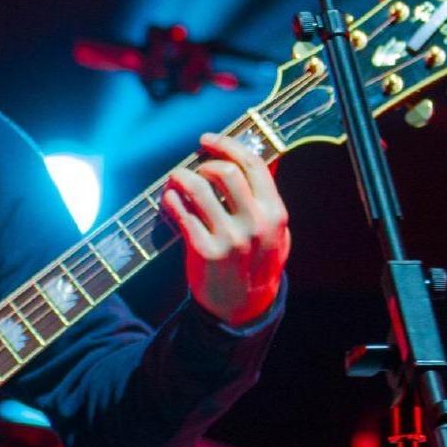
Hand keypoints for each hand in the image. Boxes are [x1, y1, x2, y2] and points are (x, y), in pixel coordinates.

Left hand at [161, 131, 290, 326]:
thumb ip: (268, 197)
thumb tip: (258, 158)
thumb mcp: (276, 232)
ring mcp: (229, 238)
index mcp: (275, 213)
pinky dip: (171, 199)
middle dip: (204, 162)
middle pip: (225, 172)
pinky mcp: (205, 251)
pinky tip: (169, 198)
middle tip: (194, 167)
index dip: (228, 144)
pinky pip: (182, 213)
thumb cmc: (257, 263)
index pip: (254, 164)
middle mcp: (254, 223)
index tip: (208, 139)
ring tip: (176, 179)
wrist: (242, 306)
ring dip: (181, 177)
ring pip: (199, 188)